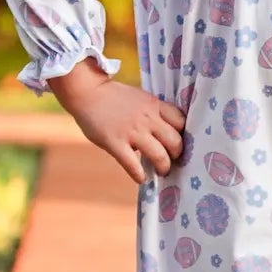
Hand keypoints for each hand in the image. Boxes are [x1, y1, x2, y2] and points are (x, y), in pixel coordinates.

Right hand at [52, 60, 185, 184]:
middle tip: (173, 160)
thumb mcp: (140, 98)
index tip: (180, 142)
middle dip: (177, 154)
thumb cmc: (113, 96)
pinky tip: (142, 179)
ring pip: (159, 155)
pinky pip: (133, 164)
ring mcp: (132, 132)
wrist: (88, 92)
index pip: (181, 122)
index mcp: (155, 106)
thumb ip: (153, 113)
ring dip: (163, 167)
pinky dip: (140, 175)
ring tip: (162, 172)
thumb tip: (163, 132)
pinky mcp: (115, 143)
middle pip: (175, 141)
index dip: (183, 134)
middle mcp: (148, 119)